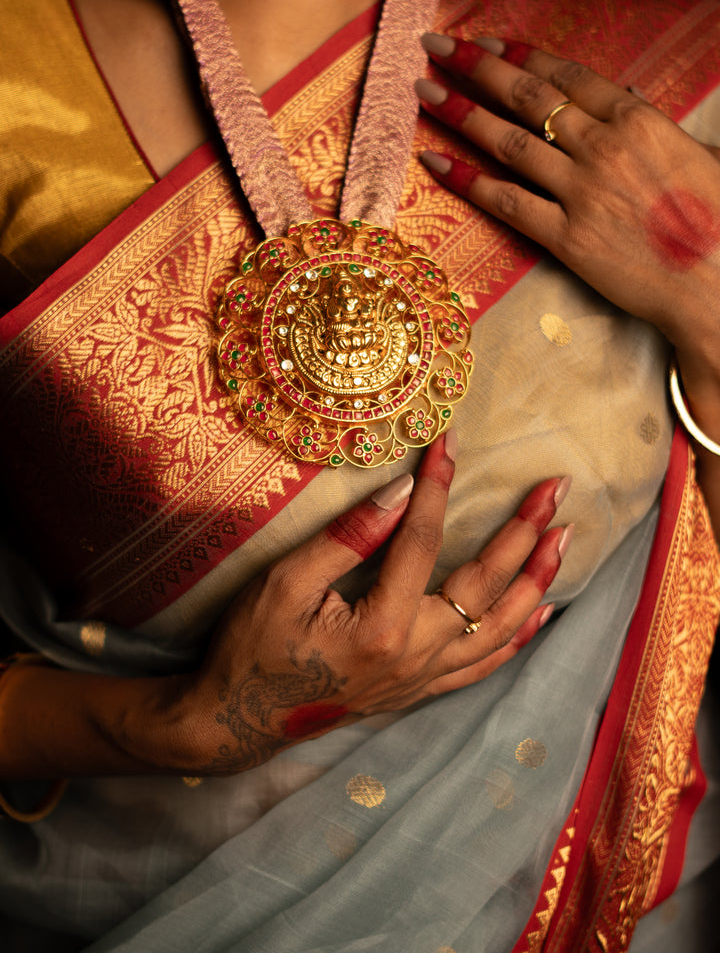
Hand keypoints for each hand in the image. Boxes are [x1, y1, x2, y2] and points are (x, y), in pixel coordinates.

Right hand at [185, 434, 571, 773]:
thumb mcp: (285, 585)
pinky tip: (541, 613)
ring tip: (563, 538)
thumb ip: (345, 540)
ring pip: (499, 629)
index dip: (437, 486)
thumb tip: (399, 495)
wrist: (235, 722)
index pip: (422, 541)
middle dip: (523, 532)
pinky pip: (482, 666)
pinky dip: (517, 638)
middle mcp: (416, 656)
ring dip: (535, 581)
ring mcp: (422, 678)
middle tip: (554, 489)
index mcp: (383, 627)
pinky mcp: (417, 691)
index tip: (450, 442)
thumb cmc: (252, 648)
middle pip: (484, 585)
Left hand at [415, 34, 719, 353]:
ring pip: (508, 143)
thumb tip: (626, 95)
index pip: (565, 76)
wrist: (718, 282)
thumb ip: (652, 124)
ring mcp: (581, 193)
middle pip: (527, 99)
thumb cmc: (718, 218)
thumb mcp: (697, 154)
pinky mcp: (567, 238)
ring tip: (424, 91)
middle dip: (477, 68)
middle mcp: (603, 148)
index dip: (519, 56)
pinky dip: (466, 180)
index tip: (487, 41)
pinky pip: (506, 202)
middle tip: (437, 47)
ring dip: (460, 112)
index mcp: (637, 121)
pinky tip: (434, 161)